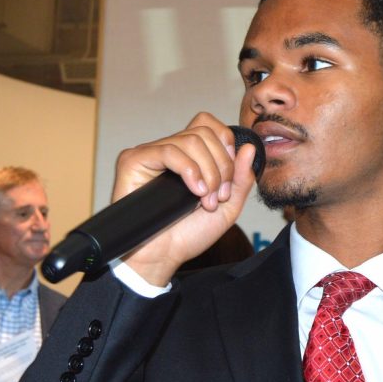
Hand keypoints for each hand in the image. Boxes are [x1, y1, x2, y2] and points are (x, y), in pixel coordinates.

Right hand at [115, 113, 258, 284]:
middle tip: (217, 196)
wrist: (162, 257)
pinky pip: (169, 150)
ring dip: (208, 172)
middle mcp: (169, 150)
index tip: (228, 178)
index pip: (209, 124)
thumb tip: (248, 148)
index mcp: (189, 156)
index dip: (225, 144)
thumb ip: (241, 179)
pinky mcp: (134, 160)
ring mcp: (151, 153)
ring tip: (204, 200)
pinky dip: (188, 169)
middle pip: (204, 131)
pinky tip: (193, 191)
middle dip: (221, 165)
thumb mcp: (227, 207)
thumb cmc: (187, 235)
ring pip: (191, 140)